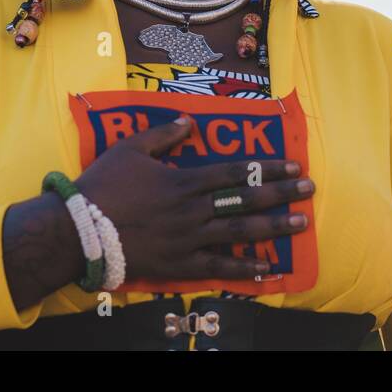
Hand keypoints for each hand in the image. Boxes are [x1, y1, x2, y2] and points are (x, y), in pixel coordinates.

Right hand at [73, 116, 314, 283]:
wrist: (81, 231)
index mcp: (184, 180)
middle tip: (309, 190)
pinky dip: (244, 268)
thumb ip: (163, 134)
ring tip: (300, 223)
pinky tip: (267, 267)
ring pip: (240, 232)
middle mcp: (194, 209)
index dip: (266, 168)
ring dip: (273, 227)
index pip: (235, 172)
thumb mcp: (130, 148)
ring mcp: (189, 238)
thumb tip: (190, 123)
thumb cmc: (104, 186)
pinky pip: (219, 266)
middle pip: (246, 201)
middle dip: (281, 193)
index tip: (292, 166)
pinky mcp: (180, 263)